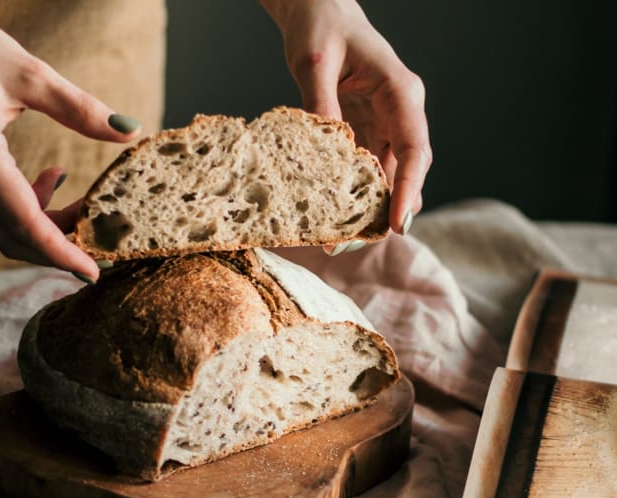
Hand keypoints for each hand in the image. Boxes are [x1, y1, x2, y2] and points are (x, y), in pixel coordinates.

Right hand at [0, 0, 140, 280]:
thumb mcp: (31, 74)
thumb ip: (81, 108)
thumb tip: (130, 130)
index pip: (23, 223)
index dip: (60, 252)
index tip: (93, 271)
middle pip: (13, 237)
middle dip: (60, 248)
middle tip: (103, 247)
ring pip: (6, 227)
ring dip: (49, 227)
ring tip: (86, 205)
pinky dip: (32, 207)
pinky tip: (55, 177)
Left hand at [261, 0, 431, 234]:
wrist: (318, 10)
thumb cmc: (321, 26)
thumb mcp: (313, 62)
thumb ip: (320, 104)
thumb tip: (325, 151)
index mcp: (400, 91)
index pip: (415, 147)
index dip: (409, 189)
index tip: (398, 223)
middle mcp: (400, 111)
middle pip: (406, 169)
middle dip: (388, 209)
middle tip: (355, 243)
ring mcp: (385, 122)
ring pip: (389, 174)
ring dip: (370, 207)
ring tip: (342, 239)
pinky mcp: (366, 129)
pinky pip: (368, 168)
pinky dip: (356, 192)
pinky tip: (337, 214)